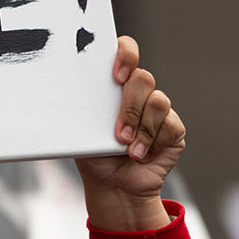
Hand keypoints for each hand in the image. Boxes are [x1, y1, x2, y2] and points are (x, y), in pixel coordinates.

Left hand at [73, 36, 183, 231]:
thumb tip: (66, 89)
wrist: (113, 186)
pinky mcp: (173, 129)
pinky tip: (140, 155)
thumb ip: (83, 105)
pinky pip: (170, 124)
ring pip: (158, 102)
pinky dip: (153, 141)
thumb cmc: (94, 155)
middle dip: (130, 106)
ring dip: (140, 128)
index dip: (126, 55)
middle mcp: (139, 94)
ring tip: (126, 147)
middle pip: (143, 79)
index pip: (126, 53)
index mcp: (115, 85)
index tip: (116, 75)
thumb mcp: (82, 128)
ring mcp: (158, 110)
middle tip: (118, 132)